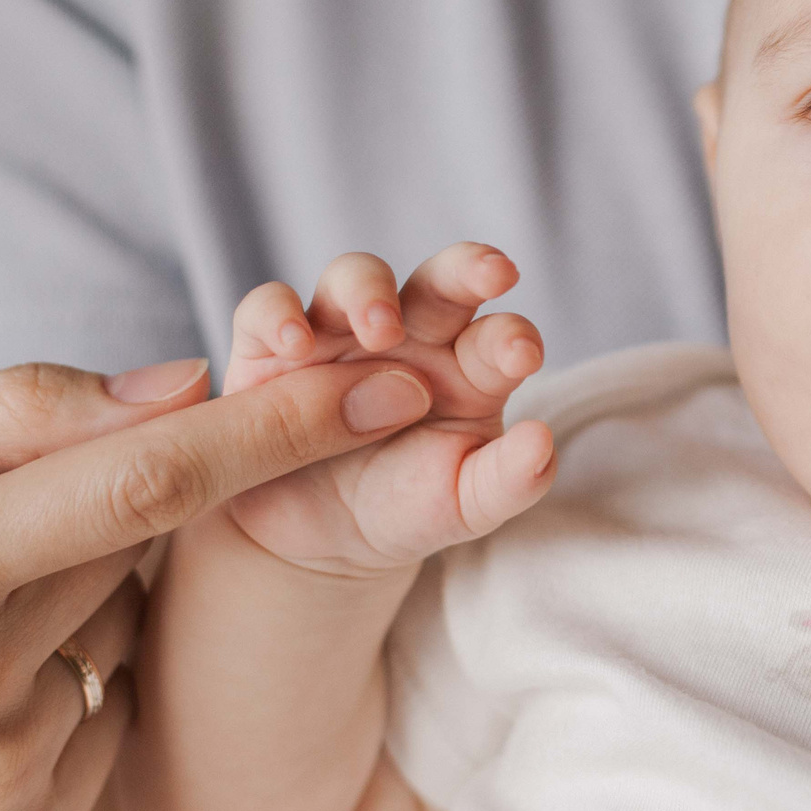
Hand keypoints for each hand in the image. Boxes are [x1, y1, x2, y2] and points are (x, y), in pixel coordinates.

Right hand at [0, 355, 447, 810]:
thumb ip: (14, 407)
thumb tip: (188, 388)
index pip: (151, 483)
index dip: (286, 430)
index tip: (396, 387)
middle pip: (141, 554)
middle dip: (110, 517)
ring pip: (131, 639)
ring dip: (83, 609)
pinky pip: (113, 723)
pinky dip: (71, 692)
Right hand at [220, 243, 553, 577]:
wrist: (321, 540)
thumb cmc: (407, 506)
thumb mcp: (461, 506)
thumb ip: (507, 479)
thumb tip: (542, 443)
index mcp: (468, 367)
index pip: (498, 335)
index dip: (512, 338)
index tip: (522, 355)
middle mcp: (411, 336)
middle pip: (439, 281)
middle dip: (464, 270)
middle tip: (488, 274)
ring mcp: (341, 334)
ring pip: (354, 278)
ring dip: (367, 291)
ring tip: (379, 329)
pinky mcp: (272, 349)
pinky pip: (268, 311)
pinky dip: (278, 316)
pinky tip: (293, 347)